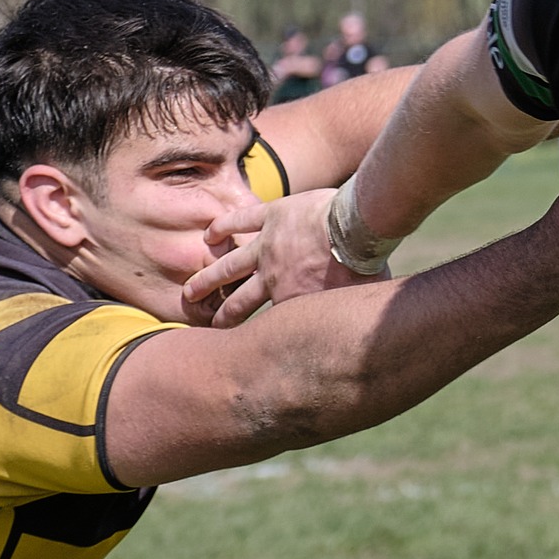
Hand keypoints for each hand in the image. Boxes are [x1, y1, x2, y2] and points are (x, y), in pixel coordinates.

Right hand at [185, 190, 385, 327]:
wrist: (355, 231)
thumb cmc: (362, 266)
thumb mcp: (356, 301)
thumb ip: (351, 314)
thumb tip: (368, 333)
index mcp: (290, 300)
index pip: (266, 322)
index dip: (253, 334)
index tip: (241, 342)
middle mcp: (272, 277)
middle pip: (237, 300)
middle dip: (220, 313)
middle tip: (208, 323)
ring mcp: (268, 246)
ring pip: (229, 265)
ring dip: (208, 277)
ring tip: (190, 290)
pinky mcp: (272, 216)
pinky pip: (241, 221)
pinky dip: (223, 227)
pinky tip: (210, 234)